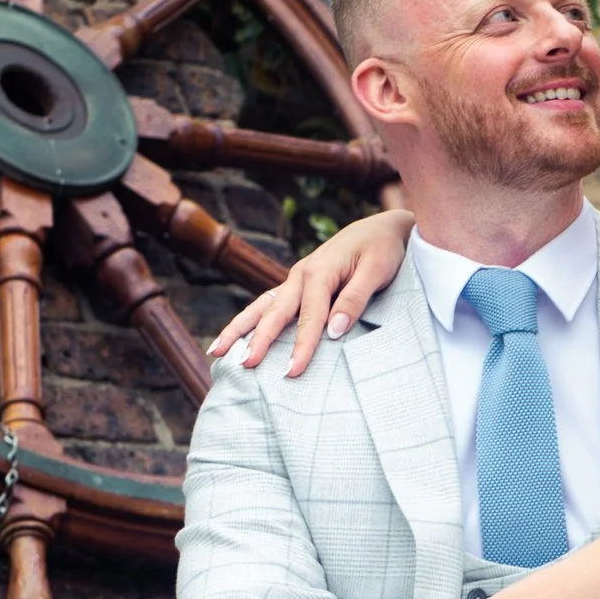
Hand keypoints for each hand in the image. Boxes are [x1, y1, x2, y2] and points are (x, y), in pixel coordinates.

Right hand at [210, 207, 414, 374]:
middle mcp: (301, 275)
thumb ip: (355, 300)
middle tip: (244, 366)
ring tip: (216, 351)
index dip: (302, 346)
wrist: (381, 227)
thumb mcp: (377, 271)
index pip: (309, 317)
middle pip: (274, 312)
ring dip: (238, 329)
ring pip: (261, 306)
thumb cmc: (383, 249)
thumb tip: (334, 331)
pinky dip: (250, 320)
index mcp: (319, 272)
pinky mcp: (297, 285)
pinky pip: (268, 304)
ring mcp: (296, 279)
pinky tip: (237, 337)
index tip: (292, 371)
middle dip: (258, 340)